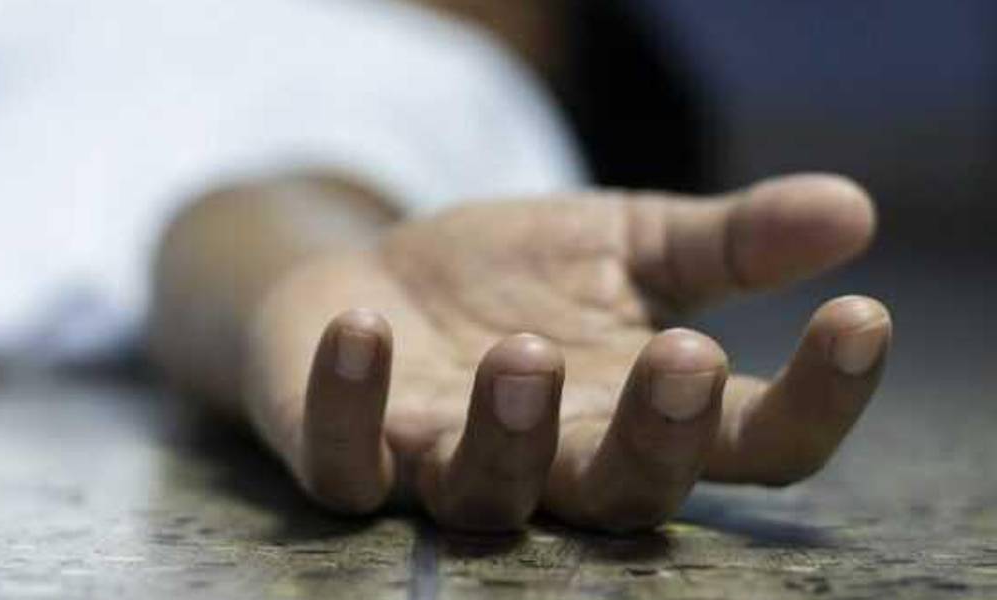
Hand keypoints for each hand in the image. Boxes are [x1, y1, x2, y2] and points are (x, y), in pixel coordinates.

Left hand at [246, 174, 890, 531]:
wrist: (375, 279)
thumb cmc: (513, 278)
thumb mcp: (626, 243)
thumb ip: (726, 241)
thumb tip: (850, 208)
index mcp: (638, 418)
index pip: (753, 445)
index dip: (818, 400)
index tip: (860, 318)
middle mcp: (554, 466)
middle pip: (627, 496)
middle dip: (660, 437)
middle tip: (690, 356)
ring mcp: (446, 467)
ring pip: (489, 497)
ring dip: (510, 433)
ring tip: (527, 351)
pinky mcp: (351, 449)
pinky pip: (345, 461)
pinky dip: (349, 405)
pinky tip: (365, 328)